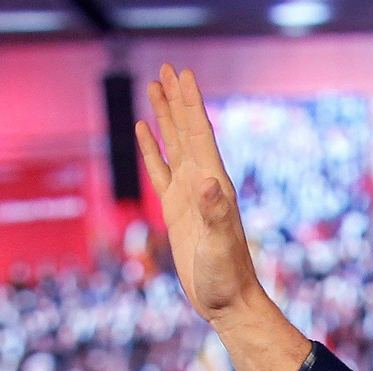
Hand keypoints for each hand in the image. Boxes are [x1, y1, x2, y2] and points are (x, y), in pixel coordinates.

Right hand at [136, 65, 265, 323]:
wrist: (227, 301)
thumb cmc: (226, 276)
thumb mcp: (219, 244)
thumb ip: (215, 212)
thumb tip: (207, 181)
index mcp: (214, 185)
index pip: (199, 134)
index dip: (189, 103)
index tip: (181, 73)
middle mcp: (203, 184)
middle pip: (187, 131)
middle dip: (177, 100)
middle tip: (167, 68)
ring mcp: (189, 195)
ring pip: (174, 145)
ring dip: (165, 117)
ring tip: (154, 87)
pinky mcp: (176, 210)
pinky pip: (161, 170)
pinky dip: (153, 148)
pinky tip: (145, 130)